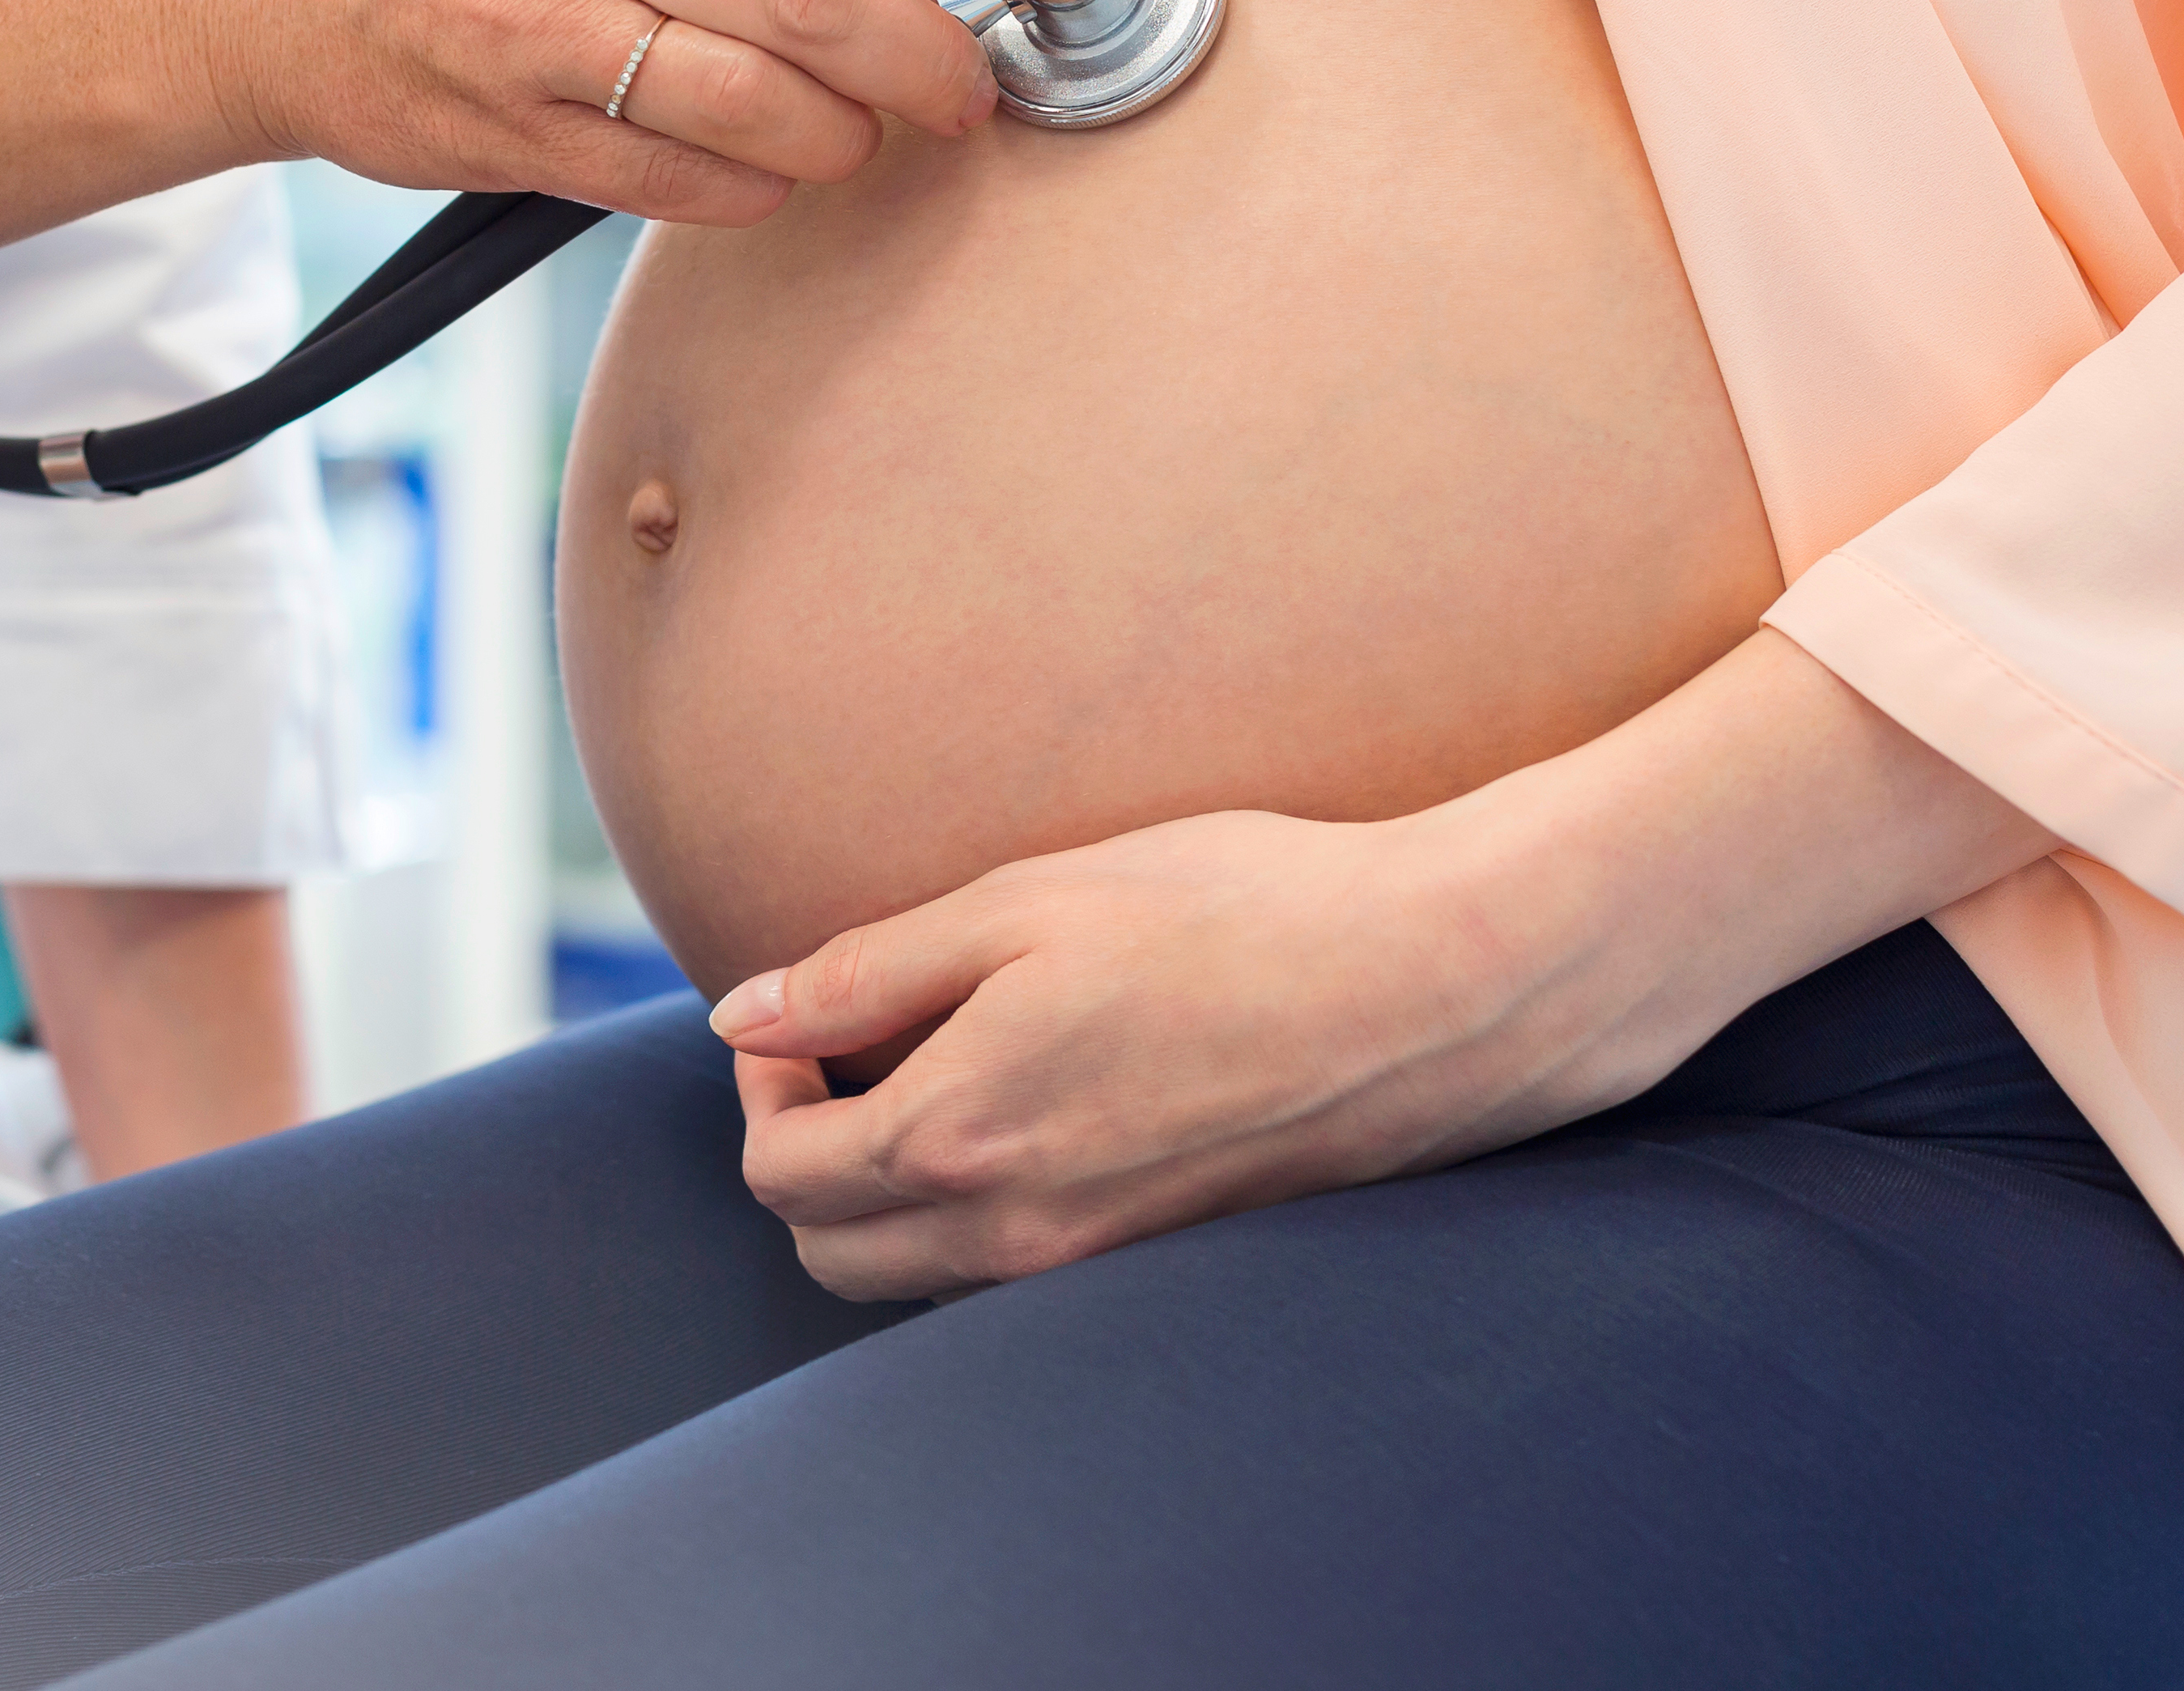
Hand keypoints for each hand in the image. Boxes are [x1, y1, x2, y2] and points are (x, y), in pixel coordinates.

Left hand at [708, 634, 2054, 1299]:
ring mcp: (1098, 1263)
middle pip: (832, 1253)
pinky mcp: (1167, 1260)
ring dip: (887, 1197)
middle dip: (805, 1158)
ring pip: (922, 1279)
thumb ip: (867, 969)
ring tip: (934, 1073)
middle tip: (846, 1053)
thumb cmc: (1236, 911)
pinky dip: (979, 1218)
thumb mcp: (1022, 903)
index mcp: (962, 1135)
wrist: (1437, 981)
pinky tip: (1031, 1112)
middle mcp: (1020, 1232)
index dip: (762, 1092)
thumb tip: (746, 1015)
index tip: (795, 1021)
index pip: (782, 1173)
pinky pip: (1017, 1278)